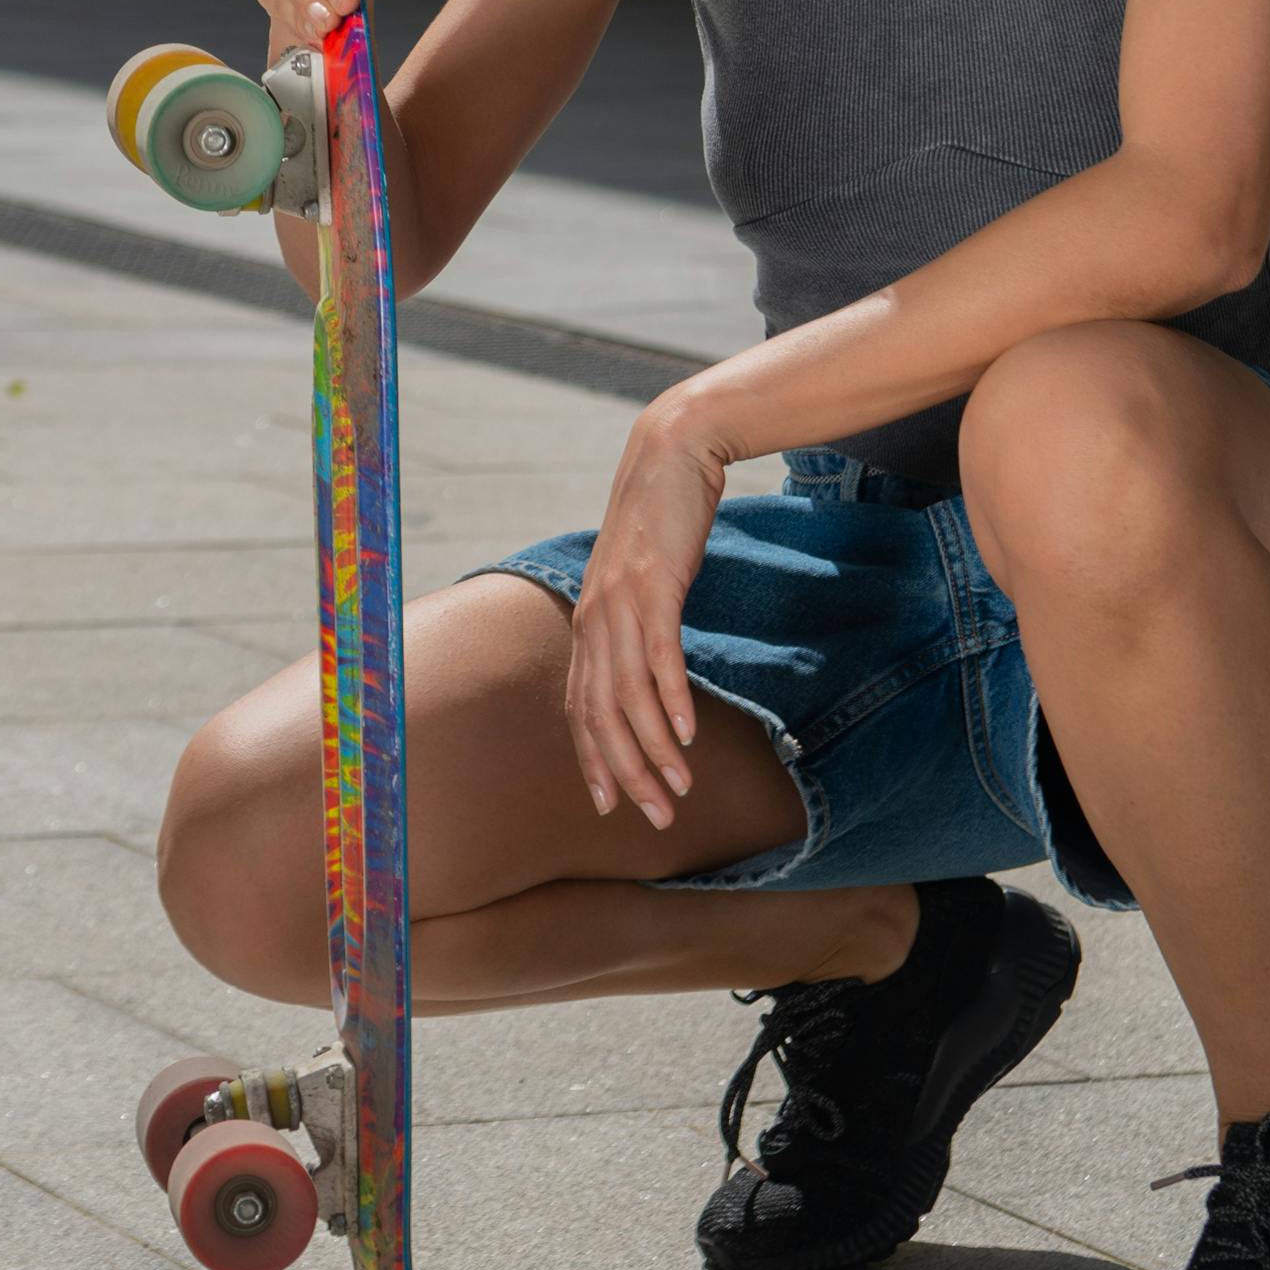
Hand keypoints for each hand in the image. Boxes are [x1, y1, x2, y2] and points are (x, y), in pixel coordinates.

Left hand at [566, 402, 731, 829]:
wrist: (672, 453)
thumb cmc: (660, 520)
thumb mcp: (641, 577)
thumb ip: (635, 619)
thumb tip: (644, 663)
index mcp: (588, 622)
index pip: (580, 708)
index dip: (594, 761)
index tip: (612, 806)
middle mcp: (594, 618)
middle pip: (601, 715)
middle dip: (626, 772)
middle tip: (655, 817)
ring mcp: (621, 602)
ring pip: (629, 696)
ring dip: (654, 750)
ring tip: (678, 790)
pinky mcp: (655, 585)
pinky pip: (660, 656)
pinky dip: (672, 700)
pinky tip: (688, 734)